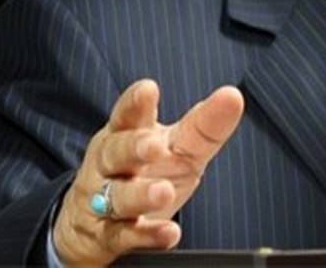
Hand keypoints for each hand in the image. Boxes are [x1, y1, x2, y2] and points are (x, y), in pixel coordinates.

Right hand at [52, 79, 244, 266]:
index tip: (148, 89)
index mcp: (126, 135)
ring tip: (163, 191)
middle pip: (116, 152)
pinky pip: (124, 236)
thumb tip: (232, 96)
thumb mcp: (176, 147)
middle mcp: (110, 165)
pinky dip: (147, 235)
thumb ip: (203, 125)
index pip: (128, 115)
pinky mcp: (108, 236)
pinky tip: (169, 233)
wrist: (93, 226)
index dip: (135, 102)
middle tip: (155, 146)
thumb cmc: (144, 172)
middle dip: (134, 147)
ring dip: (140, 194)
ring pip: (118, 196)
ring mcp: (105, 201)